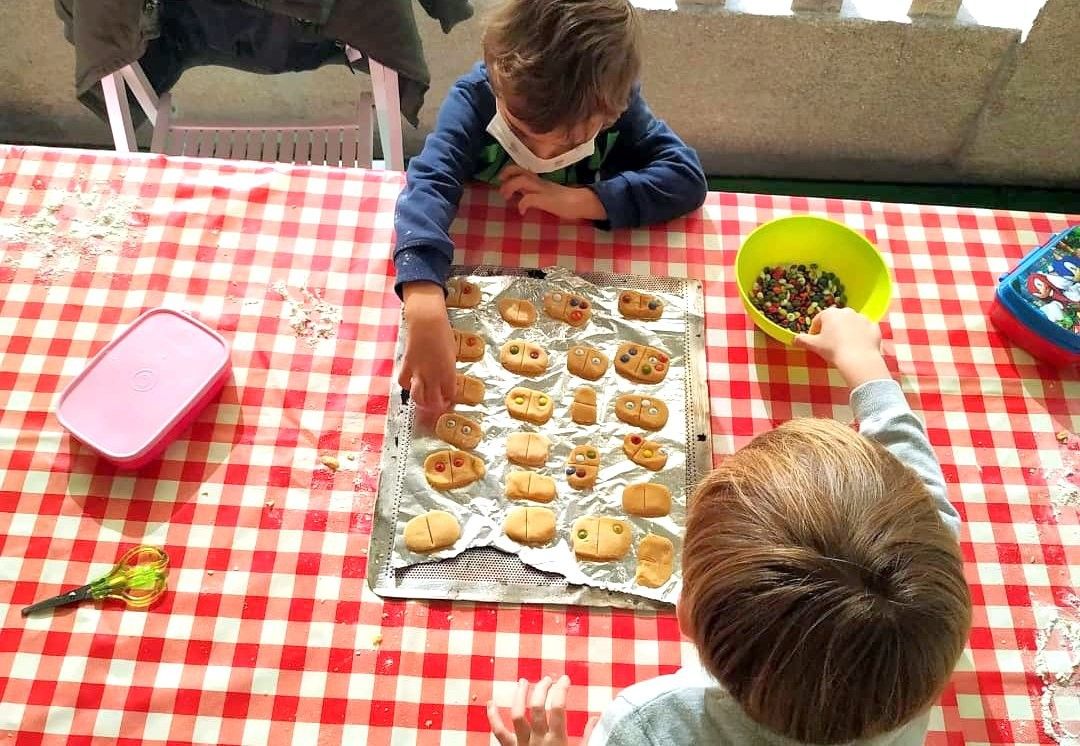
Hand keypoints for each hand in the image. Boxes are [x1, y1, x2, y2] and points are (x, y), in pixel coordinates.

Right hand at [399, 282, 456, 426]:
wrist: (427, 321)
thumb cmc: (443, 334)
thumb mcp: (452, 354)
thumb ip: (449, 370)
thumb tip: (448, 381)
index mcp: (448, 371)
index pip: (450, 394)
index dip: (449, 400)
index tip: (449, 401)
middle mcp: (433, 375)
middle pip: (433, 401)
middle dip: (435, 408)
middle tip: (436, 407)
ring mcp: (418, 371)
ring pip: (417, 396)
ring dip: (421, 402)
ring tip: (424, 402)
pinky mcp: (406, 365)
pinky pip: (404, 382)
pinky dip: (407, 385)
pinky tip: (412, 383)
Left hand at [487, 676, 599, 745]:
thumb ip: (587, 737)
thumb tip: (595, 717)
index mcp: (557, 741)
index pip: (558, 707)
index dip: (561, 689)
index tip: (565, 679)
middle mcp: (538, 741)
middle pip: (537, 707)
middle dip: (542, 688)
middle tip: (547, 679)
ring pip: (517, 715)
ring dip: (519, 696)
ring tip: (523, 682)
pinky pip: (499, 734)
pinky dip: (493, 717)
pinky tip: (490, 703)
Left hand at [498, 166, 605, 221]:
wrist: (581, 203)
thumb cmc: (565, 201)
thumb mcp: (545, 195)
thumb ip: (534, 193)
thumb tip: (521, 196)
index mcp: (538, 181)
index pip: (521, 169)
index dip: (509, 171)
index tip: (502, 179)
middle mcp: (539, 182)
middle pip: (519, 170)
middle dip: (506, 176)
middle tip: (501, 187)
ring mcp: (542, 189)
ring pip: (522, 180)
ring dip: (510, 187)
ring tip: (507, 197)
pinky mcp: (546, 199)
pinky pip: (529, 199)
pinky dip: (522, 204)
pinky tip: (522, 212)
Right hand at [794, 307, 890, 387]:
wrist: (859, 359)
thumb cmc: (833, 350)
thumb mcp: (814, 346)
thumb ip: (802, 340)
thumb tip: (794, 338)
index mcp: (830, 313)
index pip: (818, 320)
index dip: (815, 331)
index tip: (815, 341)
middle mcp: (847, 311)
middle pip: (836, 319)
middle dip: (832, 329)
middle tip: (830, 343)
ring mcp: (862, 318)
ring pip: (851, 323)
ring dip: (847, 331)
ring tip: (845, 346)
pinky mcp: (874, 327)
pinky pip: (864, 330)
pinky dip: (861, 336)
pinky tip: (857, 346)